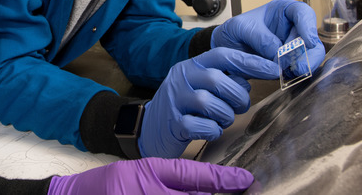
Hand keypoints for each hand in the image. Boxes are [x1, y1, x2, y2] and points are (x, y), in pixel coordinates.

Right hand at [47, 158, 252, 194]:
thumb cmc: (113, 183)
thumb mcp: (146, 168)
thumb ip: (177, 176)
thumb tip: (211, 185)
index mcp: (156, 176)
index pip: (200, 178)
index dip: (227, 180)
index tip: (248, 180)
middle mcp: (157, 194)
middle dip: (223, 194)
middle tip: (245, 191)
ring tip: (226, 194)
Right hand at [138, 48, 278, 157]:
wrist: (149, 127)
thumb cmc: (183, 106)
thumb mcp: (199, 85)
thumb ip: (222, 78)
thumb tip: (252, 75)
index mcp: (191, 65)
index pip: (222, 55)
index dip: (250, 61)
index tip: (273, 69)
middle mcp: (181, 78)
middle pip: (218, 79)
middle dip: (238, 96)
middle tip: (240, 106)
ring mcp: (175, 100)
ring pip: (210, 103)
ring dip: (225, 115)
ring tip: (222, 119)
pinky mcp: (173, 123)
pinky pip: (201, 126)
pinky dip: (212, 130)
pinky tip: (210, 130)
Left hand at [211, 0, 324, 75]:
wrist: (225, 48)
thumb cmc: (234, 31)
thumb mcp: (240, 27)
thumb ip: (259, 38)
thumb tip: (278, 54)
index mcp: (282, 10)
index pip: (302, 12)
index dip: (308, 26)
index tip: (308, 41)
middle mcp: (291, 27)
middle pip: (312, 38)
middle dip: (307, 53)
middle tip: (297, 66)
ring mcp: (292, 46)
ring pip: (310, 56)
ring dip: (304, 65)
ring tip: (291, 71)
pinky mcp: (289, 62)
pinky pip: (300, 68)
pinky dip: (296, 74)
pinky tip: (287, 75)